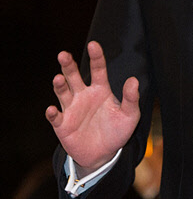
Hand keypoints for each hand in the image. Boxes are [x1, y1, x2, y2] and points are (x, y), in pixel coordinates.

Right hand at [45, 41, 139, 173]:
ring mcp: (71, 109)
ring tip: (58, 78)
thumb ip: (131, 99)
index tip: (94, 44)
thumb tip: (134, 80)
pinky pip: (55, 117)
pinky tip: (51, 110)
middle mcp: (83, 95)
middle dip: (68, 65)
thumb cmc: (117, 131)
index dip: (96, 57)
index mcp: (100, 90)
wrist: (104, 154)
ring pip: (62, 92)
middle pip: (74, 76)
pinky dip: (52, 113)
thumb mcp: (130, 116)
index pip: (98, 69)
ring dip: (59, 85)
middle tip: (63, 54)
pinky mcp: (62, 124)